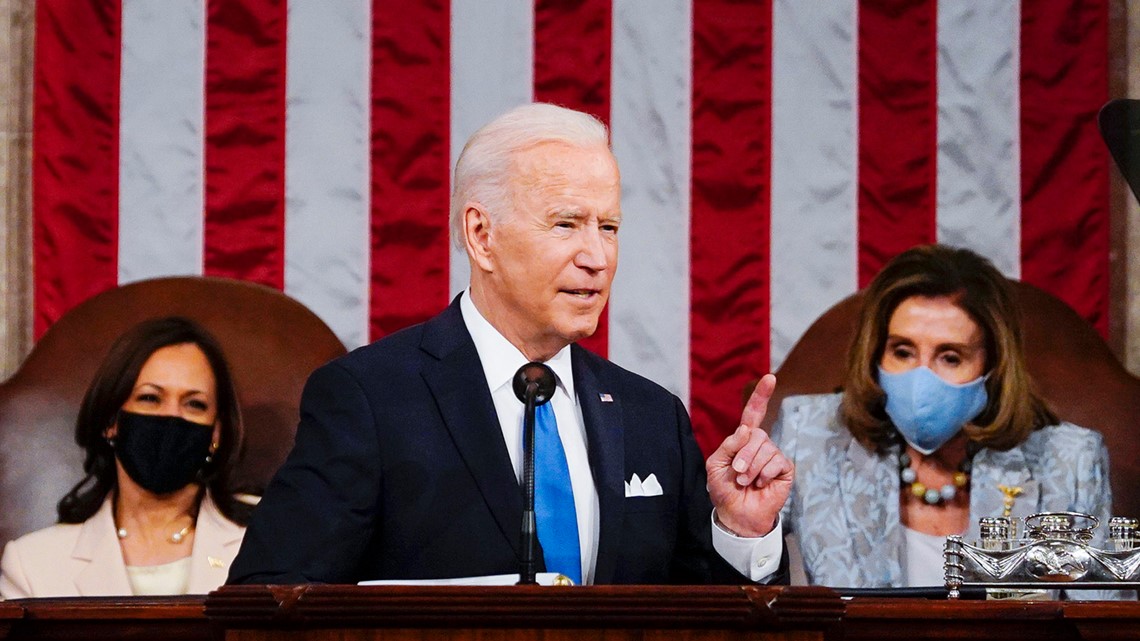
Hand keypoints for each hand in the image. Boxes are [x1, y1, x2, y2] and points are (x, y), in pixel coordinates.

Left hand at [705, 374, 792, 537]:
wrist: (736, 514)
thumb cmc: (724, 489)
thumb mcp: (715, 464)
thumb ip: (728, 445)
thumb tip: (747, 429)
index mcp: (743, 439)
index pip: (754, 413)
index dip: (761, 395)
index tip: (770, 377)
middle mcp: (760, 444)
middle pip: (757, 434)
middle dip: (744, 454)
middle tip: (737, 472)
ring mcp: (774, 456)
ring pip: (767, 448)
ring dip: (752, 467)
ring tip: (747, 481)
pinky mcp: (784, 469)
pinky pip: (777, 461)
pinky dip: (765, 473)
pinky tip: (761, 484)